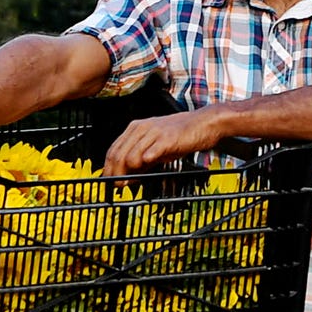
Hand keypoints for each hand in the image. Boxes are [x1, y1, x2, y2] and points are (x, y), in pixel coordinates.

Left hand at [103, 106, 233, 175]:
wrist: (203, 124)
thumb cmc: (181, 136)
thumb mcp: (157, 149)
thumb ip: (141, 162)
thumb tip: (127, 178)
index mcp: (136, 128)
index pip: (113, 149)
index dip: (108, 168)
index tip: (109, 181)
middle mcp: (141, 128)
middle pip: (118, 154)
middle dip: (114, 173)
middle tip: (116, 186)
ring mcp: (153, 133)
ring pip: (129, 156)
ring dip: (127, 173)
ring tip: (129, 184)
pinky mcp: (166, 139)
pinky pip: (148, 153)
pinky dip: (142, 165)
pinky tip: (142, 174)